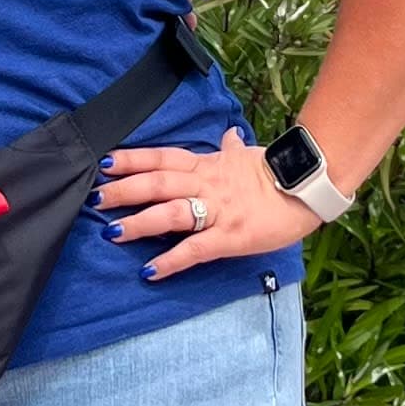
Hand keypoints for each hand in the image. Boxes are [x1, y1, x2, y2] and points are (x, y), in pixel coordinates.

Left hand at [96, 127, 319, 280]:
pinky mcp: (231, 237)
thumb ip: (232, 148)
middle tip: (94, 197)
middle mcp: (207, 184)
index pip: (162, 158)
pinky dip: (171, 260)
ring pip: (171, 213)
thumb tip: (229, 134)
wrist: (309, 187)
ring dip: (139, 222)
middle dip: (124, 190)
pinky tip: (150, 271)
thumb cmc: (277, 175)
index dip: (132, 160)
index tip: (104, 163)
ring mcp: (218, 211)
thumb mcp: (249, 157)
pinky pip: (196, 248)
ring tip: (111, 232)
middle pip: (158, 182)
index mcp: (208, 165)